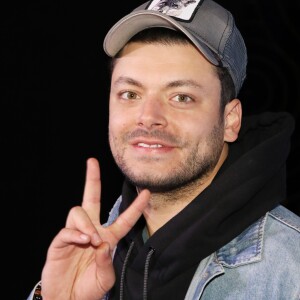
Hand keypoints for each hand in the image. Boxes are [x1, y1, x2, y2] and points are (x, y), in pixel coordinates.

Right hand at [40, 157, 149, 299]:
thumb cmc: (89, 289)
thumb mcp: (105, 278)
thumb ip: (106, 262)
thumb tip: (100, 244)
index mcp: (107, 238)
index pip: (124, 219)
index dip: (136, 207)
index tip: (147, 192)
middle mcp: (92, 230)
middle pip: (92, 198)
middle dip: (92, 179)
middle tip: (92, 162)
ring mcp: (75, 234)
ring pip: (78, 211)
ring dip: (86, 223)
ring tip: (91, 240)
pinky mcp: (60, 242)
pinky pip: (67, 229)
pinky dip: (75, 233)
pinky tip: (82, 241)